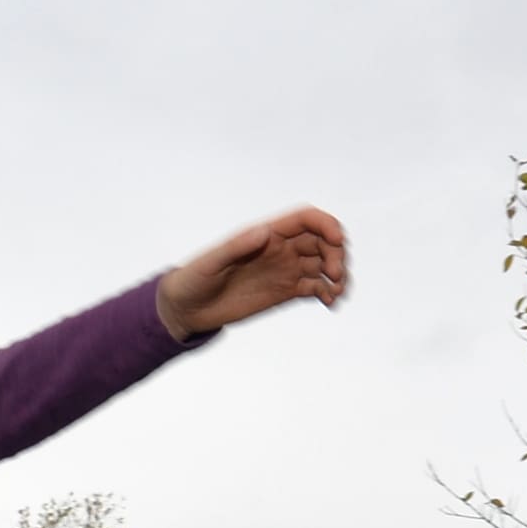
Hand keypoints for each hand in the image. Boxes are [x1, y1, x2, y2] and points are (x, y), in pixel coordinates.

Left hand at [155, 206, 350, 338]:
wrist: (189, 308)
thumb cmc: (194, 279)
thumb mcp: (212, 262)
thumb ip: (238, 246)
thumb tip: (265, 232)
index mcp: (266, 234)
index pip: (306, 219)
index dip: (326, 225)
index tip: (337, 242)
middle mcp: (281, 248)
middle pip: (322, 241)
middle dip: (336, 254)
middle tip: (334, 275)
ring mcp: (285, 269)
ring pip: (323, 264)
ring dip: (337, 275)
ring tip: (336, 293)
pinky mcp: (286, 291)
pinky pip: (316, 287)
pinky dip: (328, 292)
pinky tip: (329, 302)